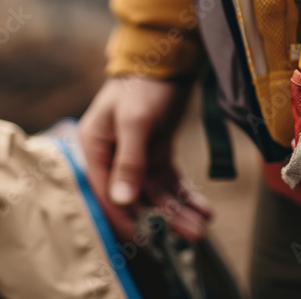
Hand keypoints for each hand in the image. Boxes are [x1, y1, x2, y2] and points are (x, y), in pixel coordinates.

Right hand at [78, 77, 211, 242]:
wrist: (167, 58)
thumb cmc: (143, 86)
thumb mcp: (135, 122)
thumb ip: (129, 162)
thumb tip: (122, 202)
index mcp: (96, 149)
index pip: (109, 194)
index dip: (128, 220)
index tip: (148, 242)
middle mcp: (114, 157)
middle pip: (138, 198)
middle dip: (166, 219)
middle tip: (193, 236)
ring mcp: (137, 156)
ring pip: (157, 193)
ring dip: (179, 210)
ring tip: (204, 226)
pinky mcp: (156, 152)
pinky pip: (170, 181)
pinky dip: (185, 194)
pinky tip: (203, 208)